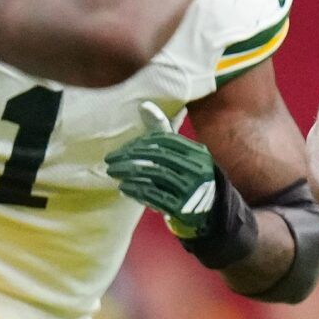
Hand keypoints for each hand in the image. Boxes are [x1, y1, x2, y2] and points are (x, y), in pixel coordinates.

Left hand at [105, 132, 256, 269]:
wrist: (208, 213)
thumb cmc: (188, 177)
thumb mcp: (182, 155)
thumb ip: (162, 132)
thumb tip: (143, 105)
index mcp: (197, 153)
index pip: (164, 141)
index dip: (140, 143)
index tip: (123, 149)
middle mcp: (197, 169)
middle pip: (157, 157)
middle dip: (129, 158)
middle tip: (110, 161)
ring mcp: (191, 189)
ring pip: (154, 175)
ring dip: (129, 174)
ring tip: (113, 173)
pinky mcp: (182, 207)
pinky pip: (154, 195)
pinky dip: (136, 190)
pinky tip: (124, 188)